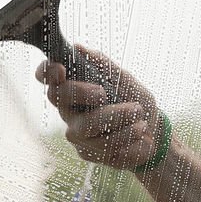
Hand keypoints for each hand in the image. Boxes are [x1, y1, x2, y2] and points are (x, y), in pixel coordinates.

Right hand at [35, 45, 162, 170]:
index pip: (48, 78)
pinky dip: (127, 136)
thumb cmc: (134, 100)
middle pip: (59, 98)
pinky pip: (104, 146)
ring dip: (118, 117)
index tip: (61, 69)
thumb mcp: (123, 78)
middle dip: (83, 92)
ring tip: (139, 113)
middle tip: (104, 93)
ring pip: (87, 125)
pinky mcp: (88, 153)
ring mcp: (77, 134)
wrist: (153, 130)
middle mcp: (69, 110)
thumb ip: (102, 65)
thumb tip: (78, 48)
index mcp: (74, 87)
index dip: (47, 72)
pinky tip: (138, 132)